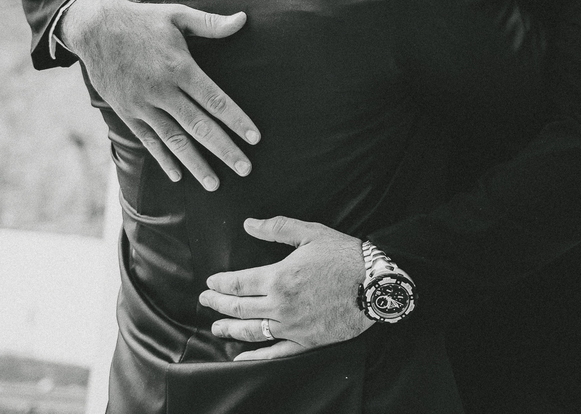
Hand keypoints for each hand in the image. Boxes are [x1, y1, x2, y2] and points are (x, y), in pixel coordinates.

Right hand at [62, 0, 260, 189]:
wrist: (93, 28)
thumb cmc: (142, 20)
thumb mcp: (177, 15)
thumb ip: (212, 24)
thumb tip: (243, 20)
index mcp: (179, 68)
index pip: (214, 100)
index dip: (236, 120)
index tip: (254, 138)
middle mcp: (161, 90)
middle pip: (198, 126)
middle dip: (224, 149)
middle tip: (246, 169)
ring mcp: (142, 104)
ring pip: (174, 140)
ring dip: (196, 163)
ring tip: (215, 184)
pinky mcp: (127, 112)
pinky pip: (148, 140)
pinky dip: (163, 158)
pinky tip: (178, 175)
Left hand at [200, 216, 372, 360]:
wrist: (375, 283)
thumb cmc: (344, 256)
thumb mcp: (311, 233)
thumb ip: (277, 228)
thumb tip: (249, 223)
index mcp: (278, 278)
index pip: (237, 283)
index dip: (219, 283)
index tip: (210, 283)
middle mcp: (279, 305)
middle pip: (237, 308)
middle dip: (217, 304)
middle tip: (205, 301)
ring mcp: (291, 327)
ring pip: (250, 331)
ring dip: (229, 330)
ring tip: (216, 328)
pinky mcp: (306, 342)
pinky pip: (274, 353)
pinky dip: (254, 356)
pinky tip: (241, 357)